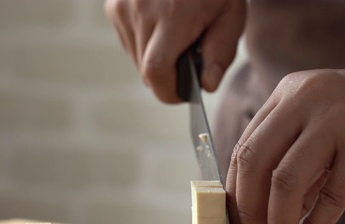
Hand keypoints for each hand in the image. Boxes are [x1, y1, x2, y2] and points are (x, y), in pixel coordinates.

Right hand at [104, 0, 245, 102]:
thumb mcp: (231, 15)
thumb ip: (220, 53)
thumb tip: (207, 85)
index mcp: (172, 14)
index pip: (156, 70)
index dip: (168, 91)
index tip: (183, 93)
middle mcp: (140, 9)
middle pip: (146, 70)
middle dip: (168, 74)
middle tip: (188, 55)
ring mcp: (122, 7)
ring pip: (136, 58)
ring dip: (155, 58)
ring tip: (175, 34)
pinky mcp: (113, 5)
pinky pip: (128, 41)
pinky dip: (145, 43)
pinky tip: (161, 24)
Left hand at [226, 58, 344, 223]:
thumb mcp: (324, 124)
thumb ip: (296, 161)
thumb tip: (268, 212)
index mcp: (288, 94)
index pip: (243, 148)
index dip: (234, 192)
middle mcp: (304, 100)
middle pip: (254, 164)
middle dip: (248, 212)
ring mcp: (336, 120)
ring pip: (285, 181)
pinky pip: (332, 194)